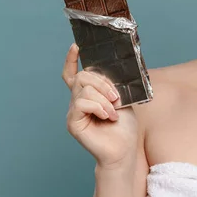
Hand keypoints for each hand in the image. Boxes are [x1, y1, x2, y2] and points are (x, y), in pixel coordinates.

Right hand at [62, 43, 138, 168]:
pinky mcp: (73, 122)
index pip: (74, 74)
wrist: (123, 149)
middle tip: (116, 97)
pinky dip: (98, 107)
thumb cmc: (124, 126)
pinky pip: (81, 104)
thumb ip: (111, 85)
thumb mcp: (121, 99)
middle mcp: (78, 101)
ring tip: (113, 112)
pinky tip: (107, 116)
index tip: (76, 46)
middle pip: (82, 77)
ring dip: (103, 99)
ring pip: (84, 90)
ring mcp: (73, 112)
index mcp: (89, 95)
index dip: (72, 60)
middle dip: (102, 83)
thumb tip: (108, 70)